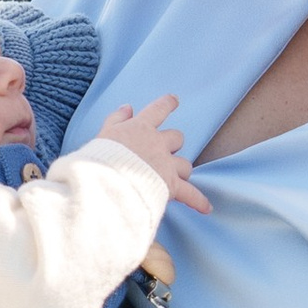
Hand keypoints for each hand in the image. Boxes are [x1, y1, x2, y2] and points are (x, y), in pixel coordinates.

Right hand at [98, 97, 207, 212]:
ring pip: (185, 165)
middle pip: (177, 138)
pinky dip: (199, 201)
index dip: (167, 104)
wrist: (106, 180)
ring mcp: (166, 164)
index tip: (174, 100)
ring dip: (181, 171)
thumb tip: (127, 107)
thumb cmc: (100, 158)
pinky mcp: (170, 186)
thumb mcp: (104, 133)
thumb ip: (116, 119)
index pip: (158, 110)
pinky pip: (191, 194)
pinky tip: (206, 208)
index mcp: (140, 128)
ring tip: (176, 179)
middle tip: (164, 154)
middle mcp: (157, 143)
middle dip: (173, 145)